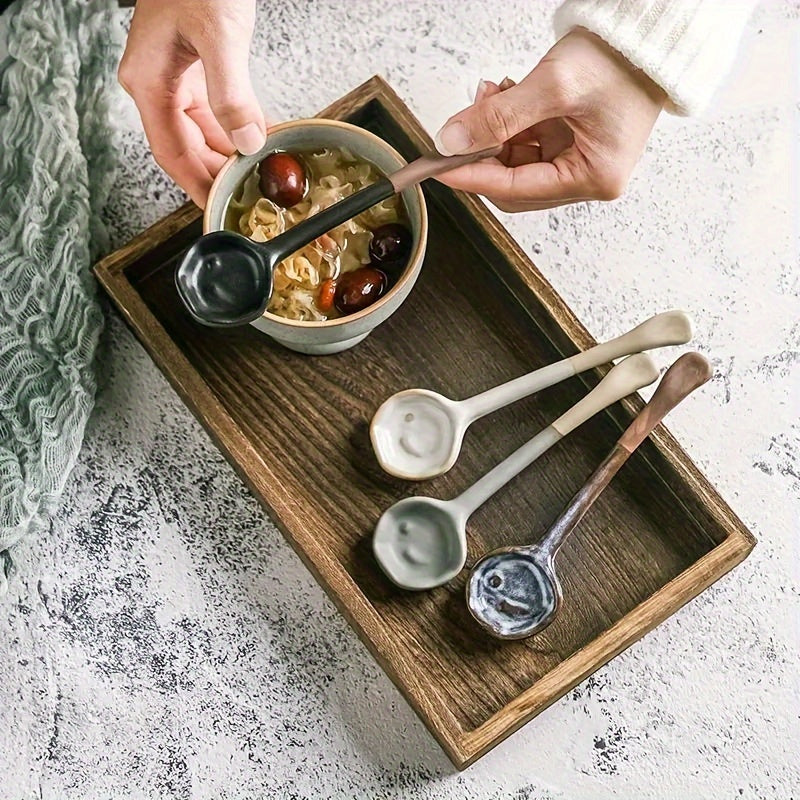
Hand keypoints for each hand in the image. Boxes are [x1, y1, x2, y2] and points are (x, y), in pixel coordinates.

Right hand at [118, 0, 265, 208]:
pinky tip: (259, 139)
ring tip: (257, 173)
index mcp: (149, 82)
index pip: (171, 152)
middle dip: (217, 173)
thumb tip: (246, 143)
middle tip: (245, 196)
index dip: (195, 184)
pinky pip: (215, 112)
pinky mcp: (195, 70)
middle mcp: (157, 85)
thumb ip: (230, 94)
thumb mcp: (218, 36)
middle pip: (187, 147)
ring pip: (203, 132)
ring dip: (231, 153)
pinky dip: (238, 128)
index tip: (215, 209)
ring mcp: (175, 78)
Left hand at [434, 29, 665, 211]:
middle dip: (484, 153)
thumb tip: (454, 141)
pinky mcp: (572, 144)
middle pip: (514, 184)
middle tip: (460, 128)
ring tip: (489, 96)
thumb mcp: (553, 86)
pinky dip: (508, 123)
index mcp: (594, 178)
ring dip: (494, 133)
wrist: (645, 33)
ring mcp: (580, 162)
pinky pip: (527, 144)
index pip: (517, 190)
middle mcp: (589, 178)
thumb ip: (498, 117)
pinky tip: (503, 96)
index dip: (473, 177)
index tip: (440, 166)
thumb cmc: (621, 59)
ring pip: (517, 163)